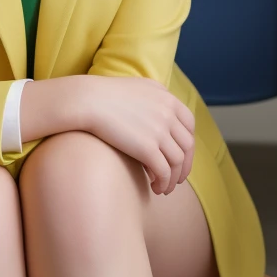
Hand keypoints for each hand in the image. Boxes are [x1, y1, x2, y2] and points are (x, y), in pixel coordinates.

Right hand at [21, 75, 194, 194]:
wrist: (87, 101)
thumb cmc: (105, 94)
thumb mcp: (139, 87)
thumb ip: (157, 97)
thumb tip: (164, 111)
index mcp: (168, 99)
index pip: (189, 125)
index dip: (187, 144)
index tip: (181, 156)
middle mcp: (168, 114)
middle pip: (187, 146)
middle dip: (184, 165)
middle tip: (177, 179)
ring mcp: (160, 131)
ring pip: (177, 162)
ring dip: (173, 179)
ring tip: (163, 188)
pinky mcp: (147, 148)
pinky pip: (164, 171)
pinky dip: (163, 182)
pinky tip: (154, 188)